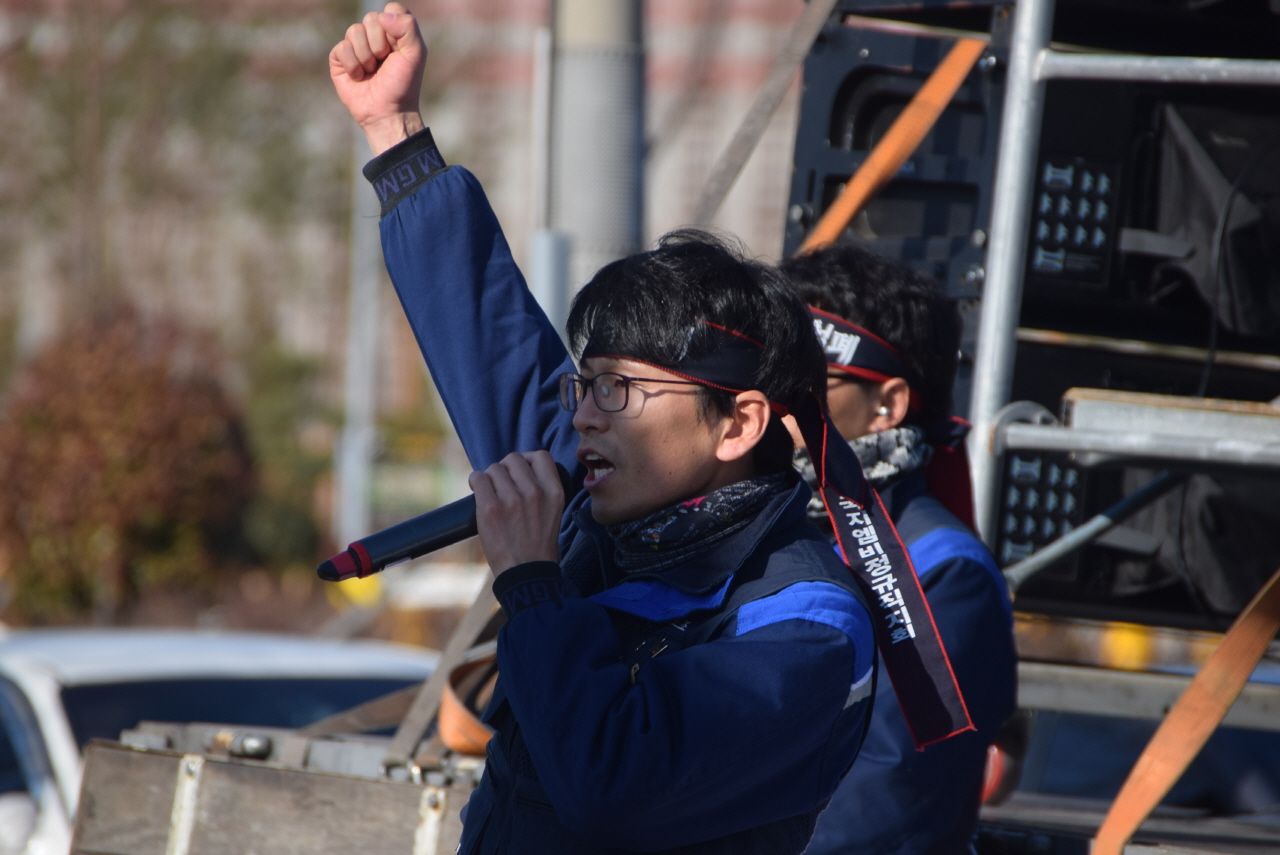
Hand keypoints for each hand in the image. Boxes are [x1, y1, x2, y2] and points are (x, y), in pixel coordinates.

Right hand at [328, 2, 426, 155]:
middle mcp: (374, 36)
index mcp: (394, 31)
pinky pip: (342, 47)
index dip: (394, 27)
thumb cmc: (403, 84)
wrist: (387, 112)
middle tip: (384, 63)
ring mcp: (356, 46)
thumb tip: (383, 16)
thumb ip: (408, 27)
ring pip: (354, 31)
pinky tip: (359, 77)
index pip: (390, 9)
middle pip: (371, 18)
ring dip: (366, 56)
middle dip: (380, 44)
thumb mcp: (415, 54)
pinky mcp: (340, 59)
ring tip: (372, 71)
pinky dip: (353, 65)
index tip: (399, 48)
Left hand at [469, 451, 565, 576]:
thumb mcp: (554, 513)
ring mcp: (512, 499)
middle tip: (502, 484)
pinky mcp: (490, 508)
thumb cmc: (539, 547)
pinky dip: (476, 482)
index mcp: (554, 492)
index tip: (521, 471)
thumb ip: (543, 490)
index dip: (528, 460)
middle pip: (514, 459)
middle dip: (506, 469)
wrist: (526, 574)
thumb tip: (521, 472)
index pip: (541, 456)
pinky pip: (478, 478)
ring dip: (490, 477)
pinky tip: (478, 491)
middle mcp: (535, 492)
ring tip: (491, 493)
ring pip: (494, 468)